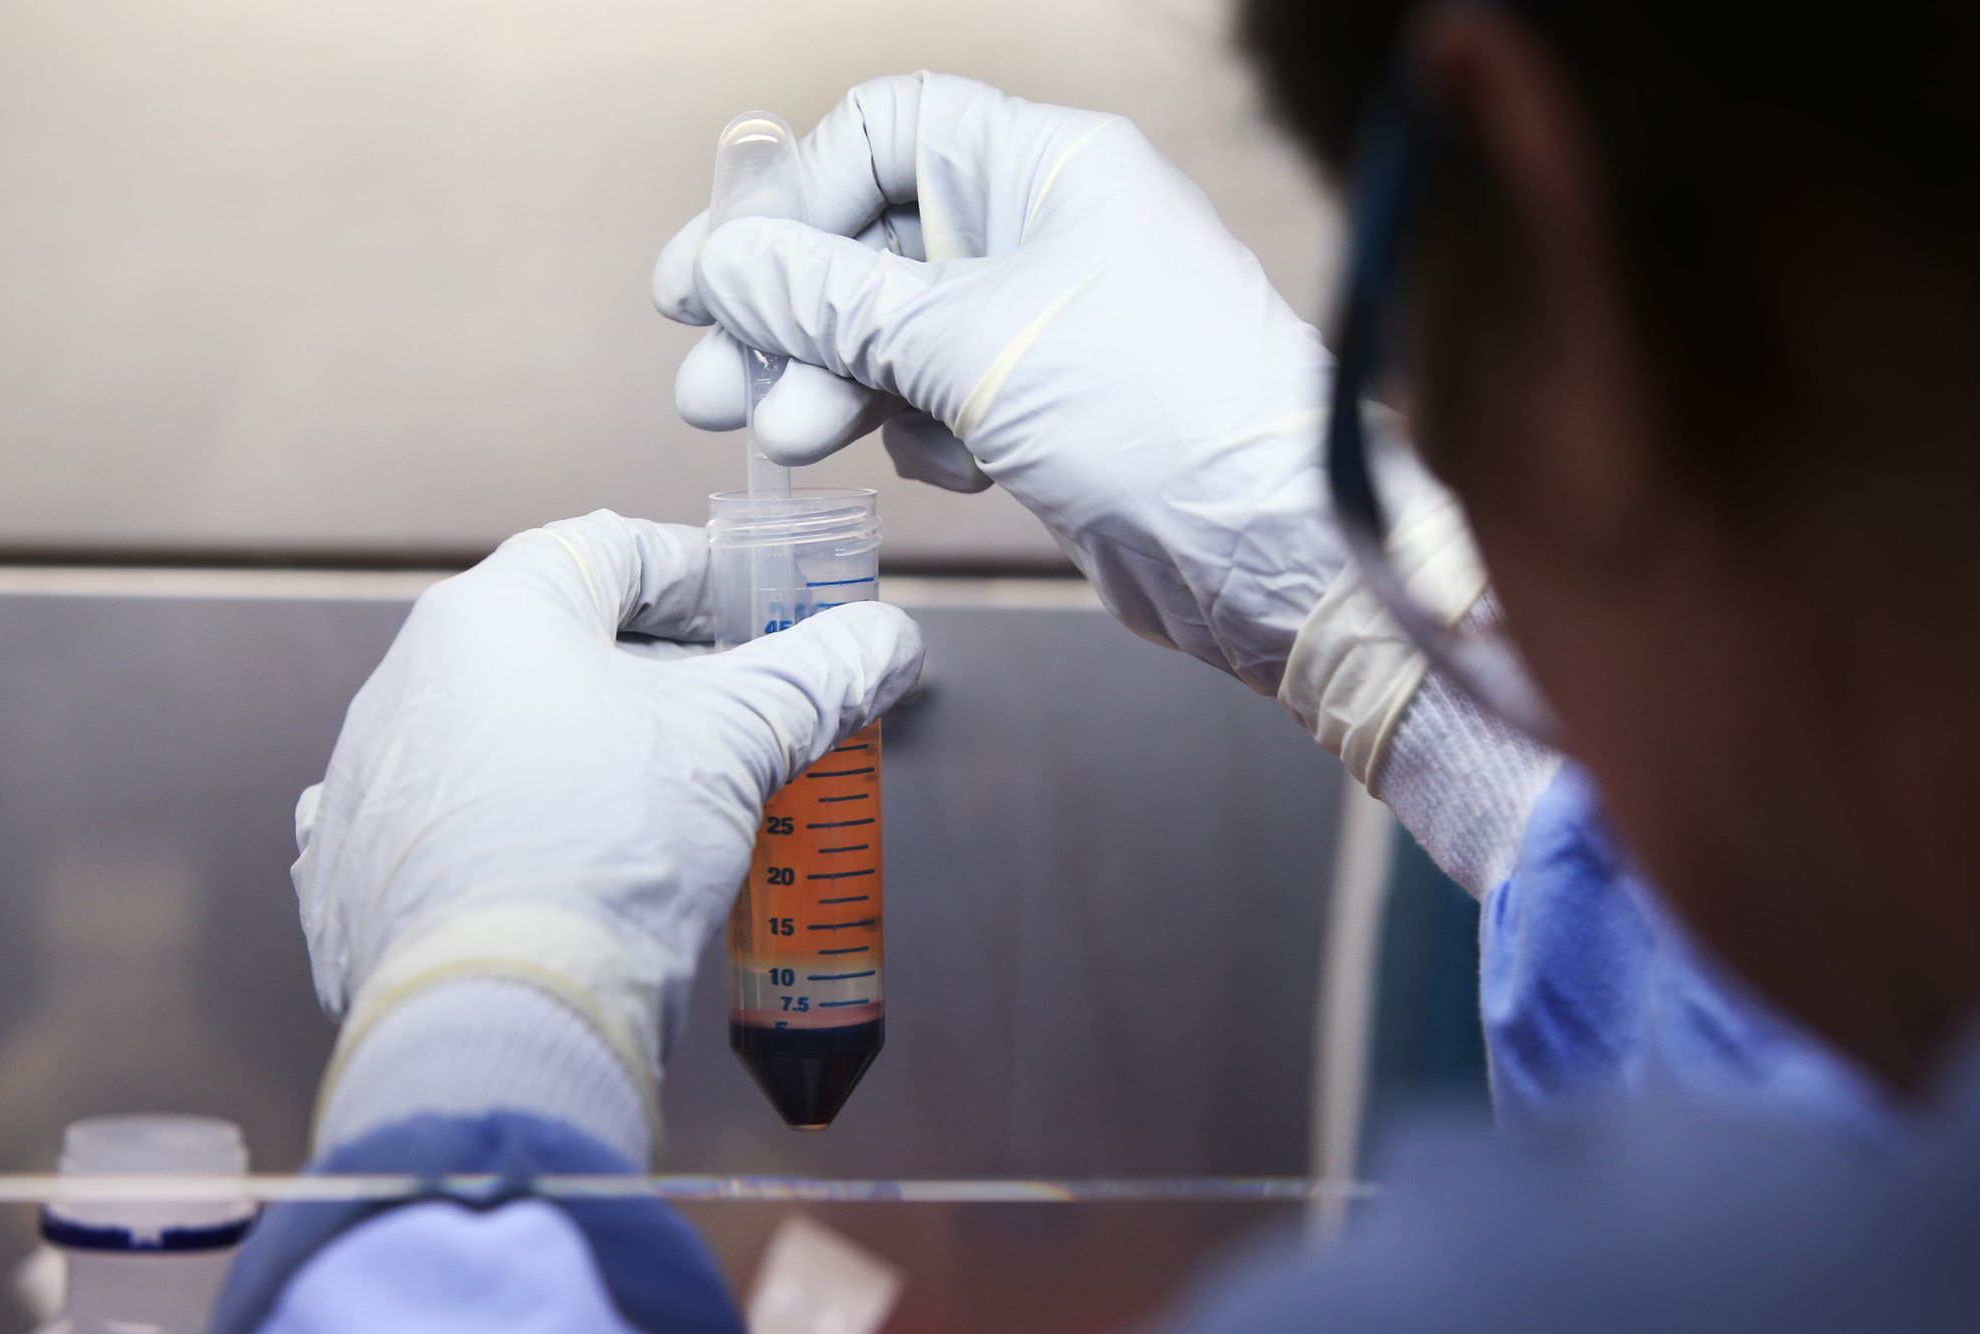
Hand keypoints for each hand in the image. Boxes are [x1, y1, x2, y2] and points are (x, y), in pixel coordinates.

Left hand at [291, 512, 923, 1109]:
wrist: (503, 1013)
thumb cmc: (608, 849)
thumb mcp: (738, 744)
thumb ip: (818, 676)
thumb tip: (889, 642)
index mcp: (496, 613)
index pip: (616, 551)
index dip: (707, 576)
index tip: (764, 615)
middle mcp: (413, 677)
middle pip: (558, 642)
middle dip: (657, 672)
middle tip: (736, 714)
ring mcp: (372, 778)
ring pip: (501, 732)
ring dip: (583, 748)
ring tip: (664, 801)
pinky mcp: (353, 872)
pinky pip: (448, 823)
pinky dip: (512, 826)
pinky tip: (565, 859)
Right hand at [651, 72, 1344, 694]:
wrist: (1269, 552)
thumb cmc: (1157, 415)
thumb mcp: (968, 344)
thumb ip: (831, 301)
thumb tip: (724, 263)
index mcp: (1045, 166)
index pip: (879, 136)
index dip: (785, 201)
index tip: (710, 279)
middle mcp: (1046, 228)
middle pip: (871, 244)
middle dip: (786, 319)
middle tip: (711, 389)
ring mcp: (1048, 319)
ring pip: (896, 333)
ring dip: (833, 385)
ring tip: (785, 437)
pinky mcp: (1048, 406)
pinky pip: (942, 398)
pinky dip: (922, 432)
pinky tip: (953, 466)